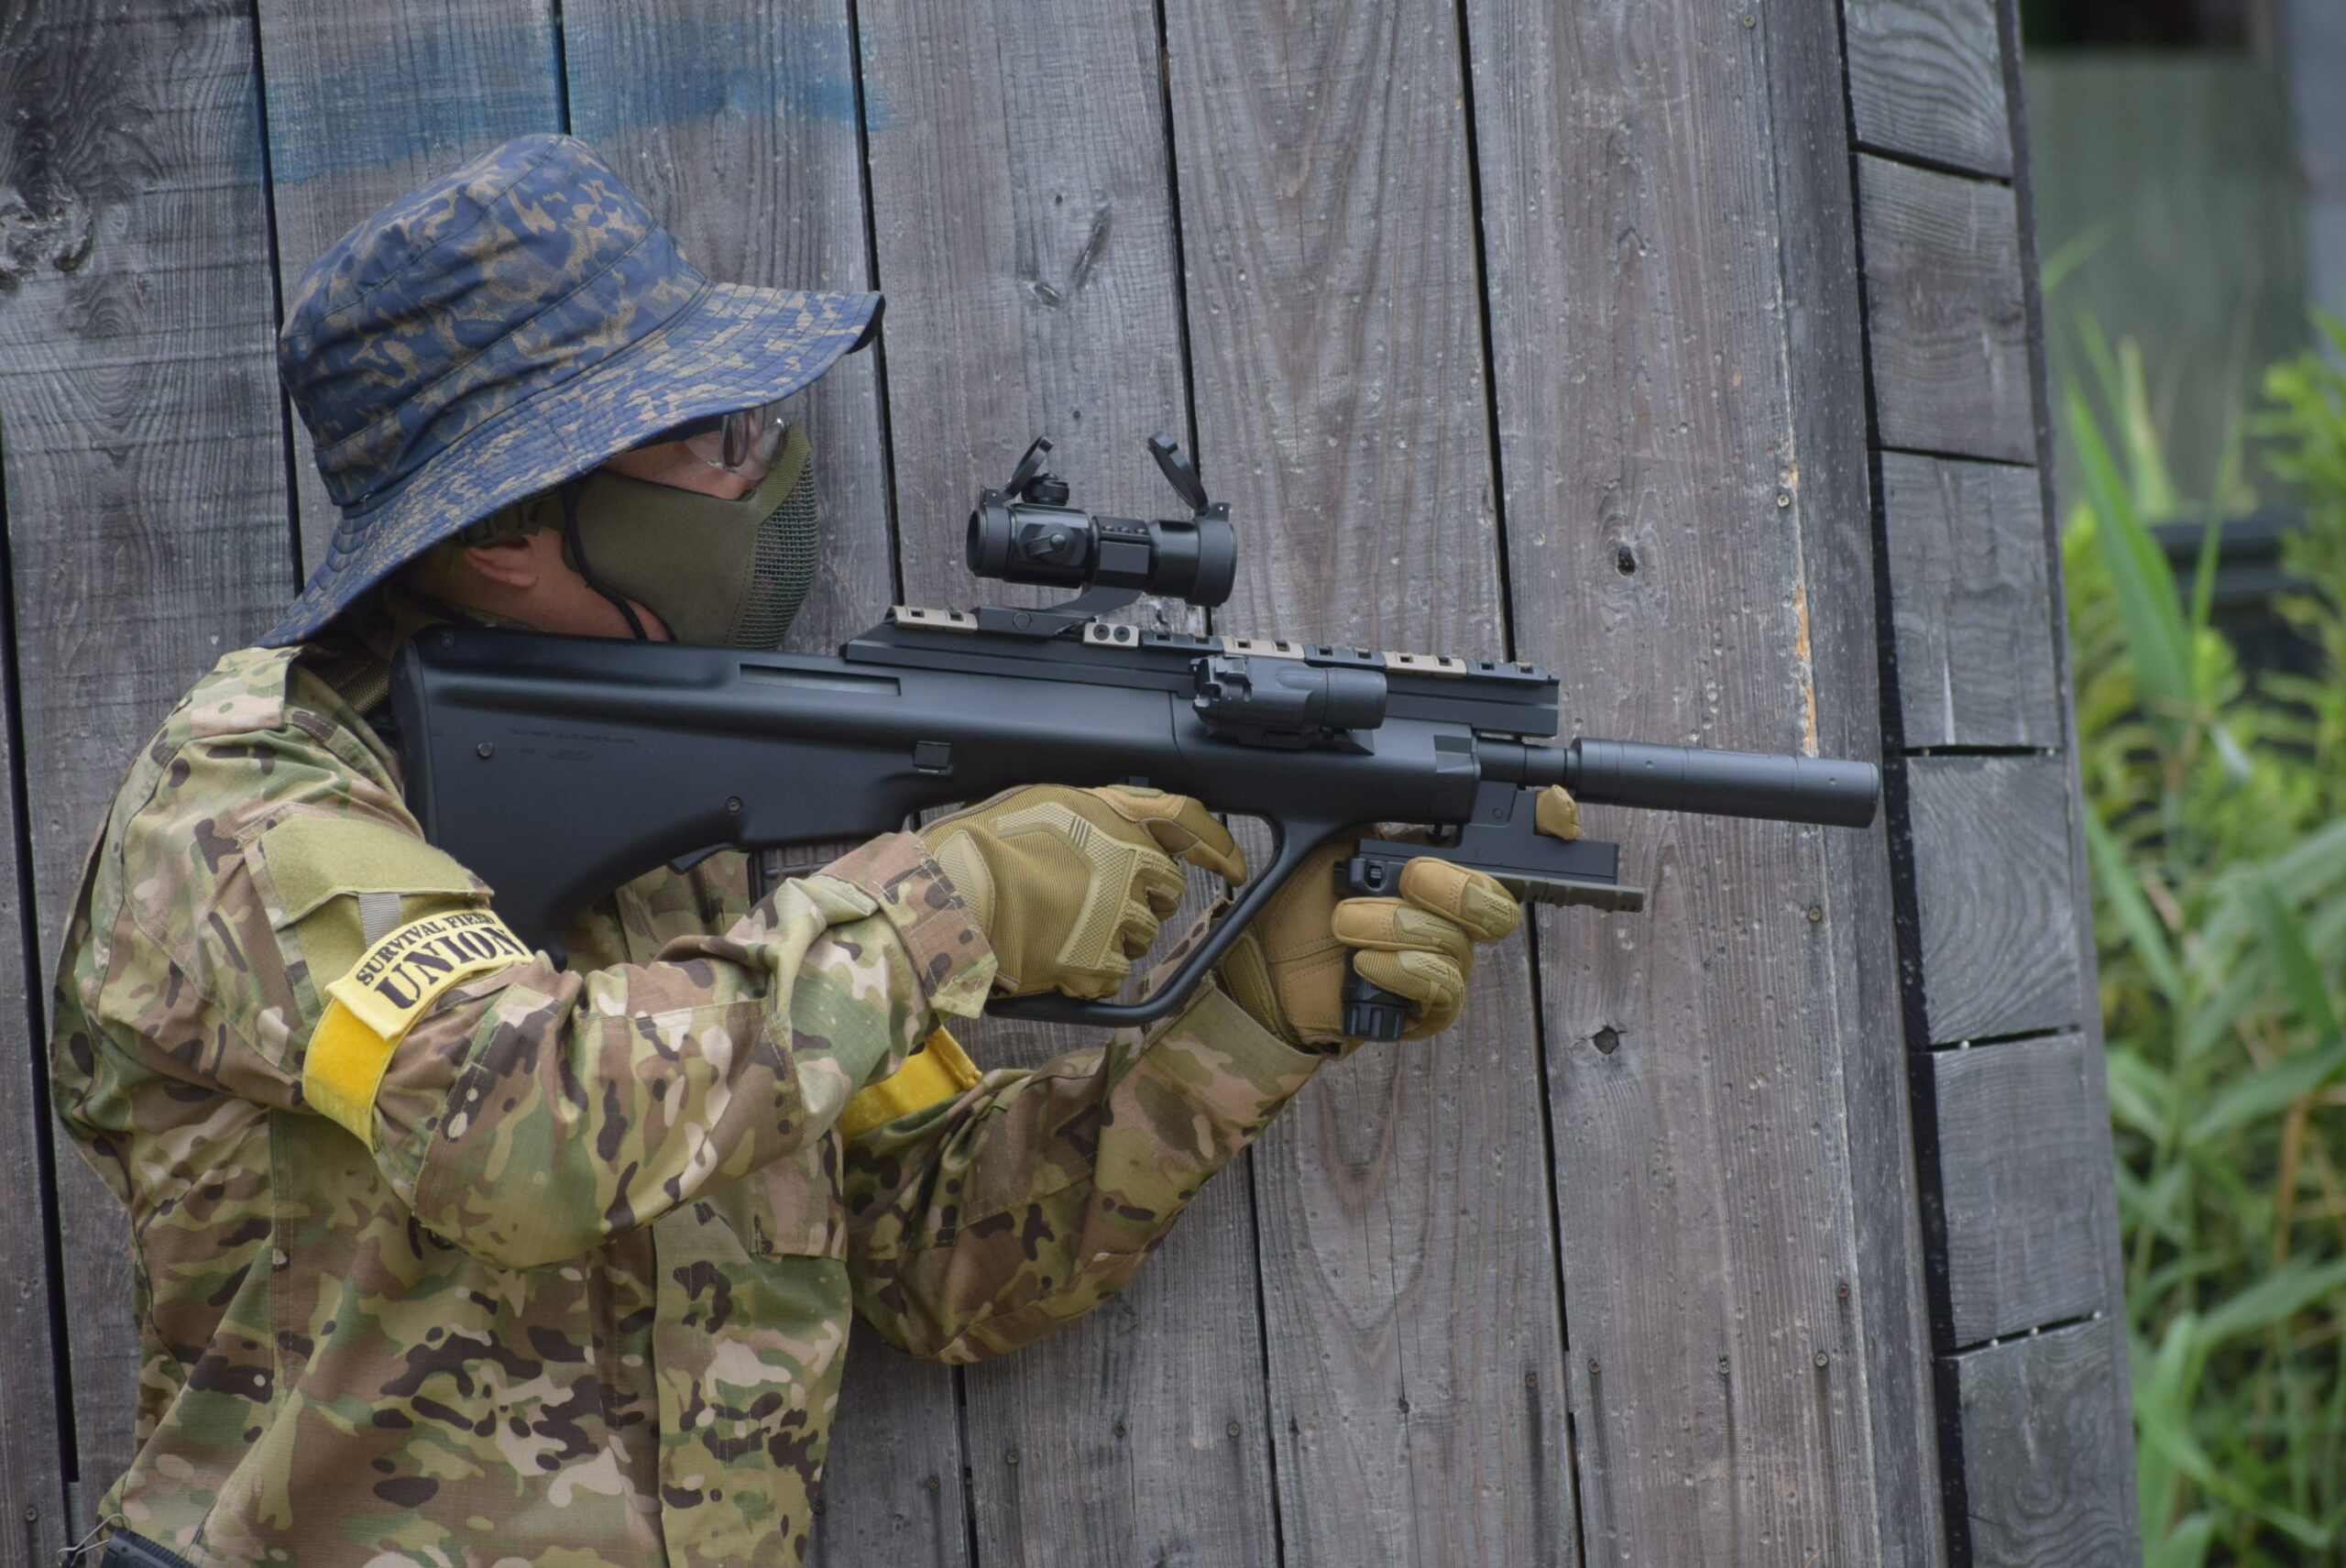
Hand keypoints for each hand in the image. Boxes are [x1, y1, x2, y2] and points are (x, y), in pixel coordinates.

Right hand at [919, 785, 1246, 998]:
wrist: (946, 897)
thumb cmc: (983, 844)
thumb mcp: (1046, 799)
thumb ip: (1100, 809)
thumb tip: (1130, 819)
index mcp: (1116, 819)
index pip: (1188, 823)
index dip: (1219, 844)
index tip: (1236, 865)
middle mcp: (1126, 866)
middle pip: (1166, 889)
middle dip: (1143, 896)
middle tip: (1097, 897)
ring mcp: (1113, 917)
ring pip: (1140, 936)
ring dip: (1113, 935)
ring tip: (1062, 925)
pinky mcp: (1093, 963)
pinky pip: (1111, 976)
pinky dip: (1089, 972)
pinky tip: (1056, 956)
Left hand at [1217, 786, 1577, 1051]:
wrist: (1266, 966)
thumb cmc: (1305, 901)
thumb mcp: (1340, 840)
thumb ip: (1387, 815)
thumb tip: (1423, 774)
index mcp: (1445, 863)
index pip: (1518, 844)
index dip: (1549, 825)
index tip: (1553, 807)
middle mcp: (1458, 913)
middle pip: (1499, 901)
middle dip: (1450, 887)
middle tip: (1402, 878)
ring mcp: (1449, 962)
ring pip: (1457, 943)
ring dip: (1393, 927)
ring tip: (1344, 923)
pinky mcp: (1431, 1009)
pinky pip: (1440, 987)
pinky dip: (1398, 968)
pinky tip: (1362, 963)